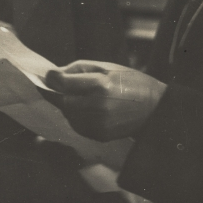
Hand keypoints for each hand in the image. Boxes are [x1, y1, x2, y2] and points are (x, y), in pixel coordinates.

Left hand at [44, 61, 166, 141]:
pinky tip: (89, 109)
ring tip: (82, 97)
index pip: (62, 84)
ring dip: (67, 105)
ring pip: (68, 114)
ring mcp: (98, 123)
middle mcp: (97, 106)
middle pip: (62, 101)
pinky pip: (77, 125)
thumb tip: (54, 75)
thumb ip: (78, 69)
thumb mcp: (107, 67)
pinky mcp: (99, 135)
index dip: (50, 79)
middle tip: (59, 87)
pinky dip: (76, 116)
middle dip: (57, 93)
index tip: (47, 76)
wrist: (155, 109)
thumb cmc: (132, 83)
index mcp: (100, 85)